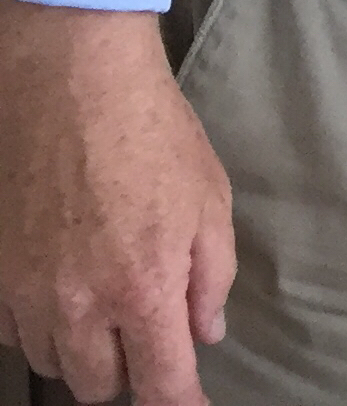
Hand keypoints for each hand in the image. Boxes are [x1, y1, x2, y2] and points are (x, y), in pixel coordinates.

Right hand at [0, 0, 234, 404]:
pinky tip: (65, 296)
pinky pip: (15, 332)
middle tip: (149, 341)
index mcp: (143, 287)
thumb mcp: (210, 202)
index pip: (160, 382)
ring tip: (109, 314)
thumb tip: (206, 332)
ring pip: (52, 363)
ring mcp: (28, 292)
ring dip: (84, 353)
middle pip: (96, 386)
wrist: (70, 87)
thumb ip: (211, 278)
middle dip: (128, 376)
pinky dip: (42, 328)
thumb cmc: (154, 136)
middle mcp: (79, 303)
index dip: (180, 404)